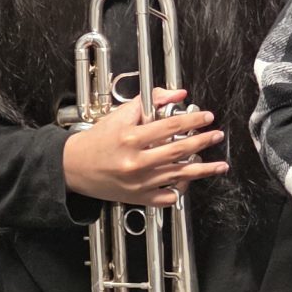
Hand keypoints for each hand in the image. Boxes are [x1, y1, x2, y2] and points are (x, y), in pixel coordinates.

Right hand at [61, 88, 225, 206]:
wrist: (73, 166)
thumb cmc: (97, 140)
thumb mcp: (121, 114)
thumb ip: (150, 101)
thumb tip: (177, 94)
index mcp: (131, 138)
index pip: (170, 126)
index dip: (192, 121)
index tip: (207, 117)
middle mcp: (136, 162)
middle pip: (179, 151)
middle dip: (203, 142)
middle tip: (216, 136)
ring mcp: (138, 182)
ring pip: (178, 176)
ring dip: (202, 171)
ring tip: (218, 166)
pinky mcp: (137, 198)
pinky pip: (166, 198)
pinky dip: (179, 191)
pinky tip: (188, 182)